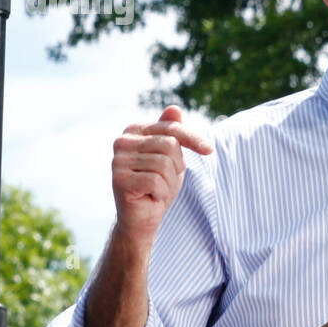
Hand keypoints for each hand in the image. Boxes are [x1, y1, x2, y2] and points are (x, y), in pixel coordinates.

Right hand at [110, 105, 213, 244]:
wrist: (142, 218)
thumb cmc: (159, 185)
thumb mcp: (171, 156)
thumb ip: (172, 132)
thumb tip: (174, 108)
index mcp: (134, 130)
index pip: (172, 129)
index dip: (193, 139)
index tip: (209, 150)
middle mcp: (122, 142)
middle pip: (170, 145)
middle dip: (177, 166)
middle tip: (165, 180)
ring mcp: (117, 160)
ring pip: (164, 164)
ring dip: (168, 182)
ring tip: (156, 189)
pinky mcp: (119, 179)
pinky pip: (155, 181)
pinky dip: (161, 193)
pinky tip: (150, 197)